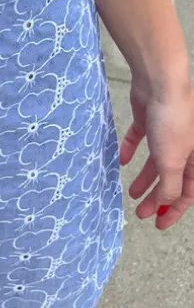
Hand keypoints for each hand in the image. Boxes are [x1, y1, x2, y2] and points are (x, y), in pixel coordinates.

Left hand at [120, 78, 193, 228]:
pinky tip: (121, 161)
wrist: (160, 82)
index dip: (174, 211)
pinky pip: (140, 139)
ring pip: (156, 161)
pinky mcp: (149, 118)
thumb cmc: (173, 121)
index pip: (188, 192)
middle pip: (171, 178)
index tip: (159, 224)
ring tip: (131, 193)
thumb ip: (170, 186)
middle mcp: (185, 145)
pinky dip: (131, 151)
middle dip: (156, 197)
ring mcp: (167, 131)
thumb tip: (166, 204)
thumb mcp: (173, 161)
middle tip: (141, 212)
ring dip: (144, 178)